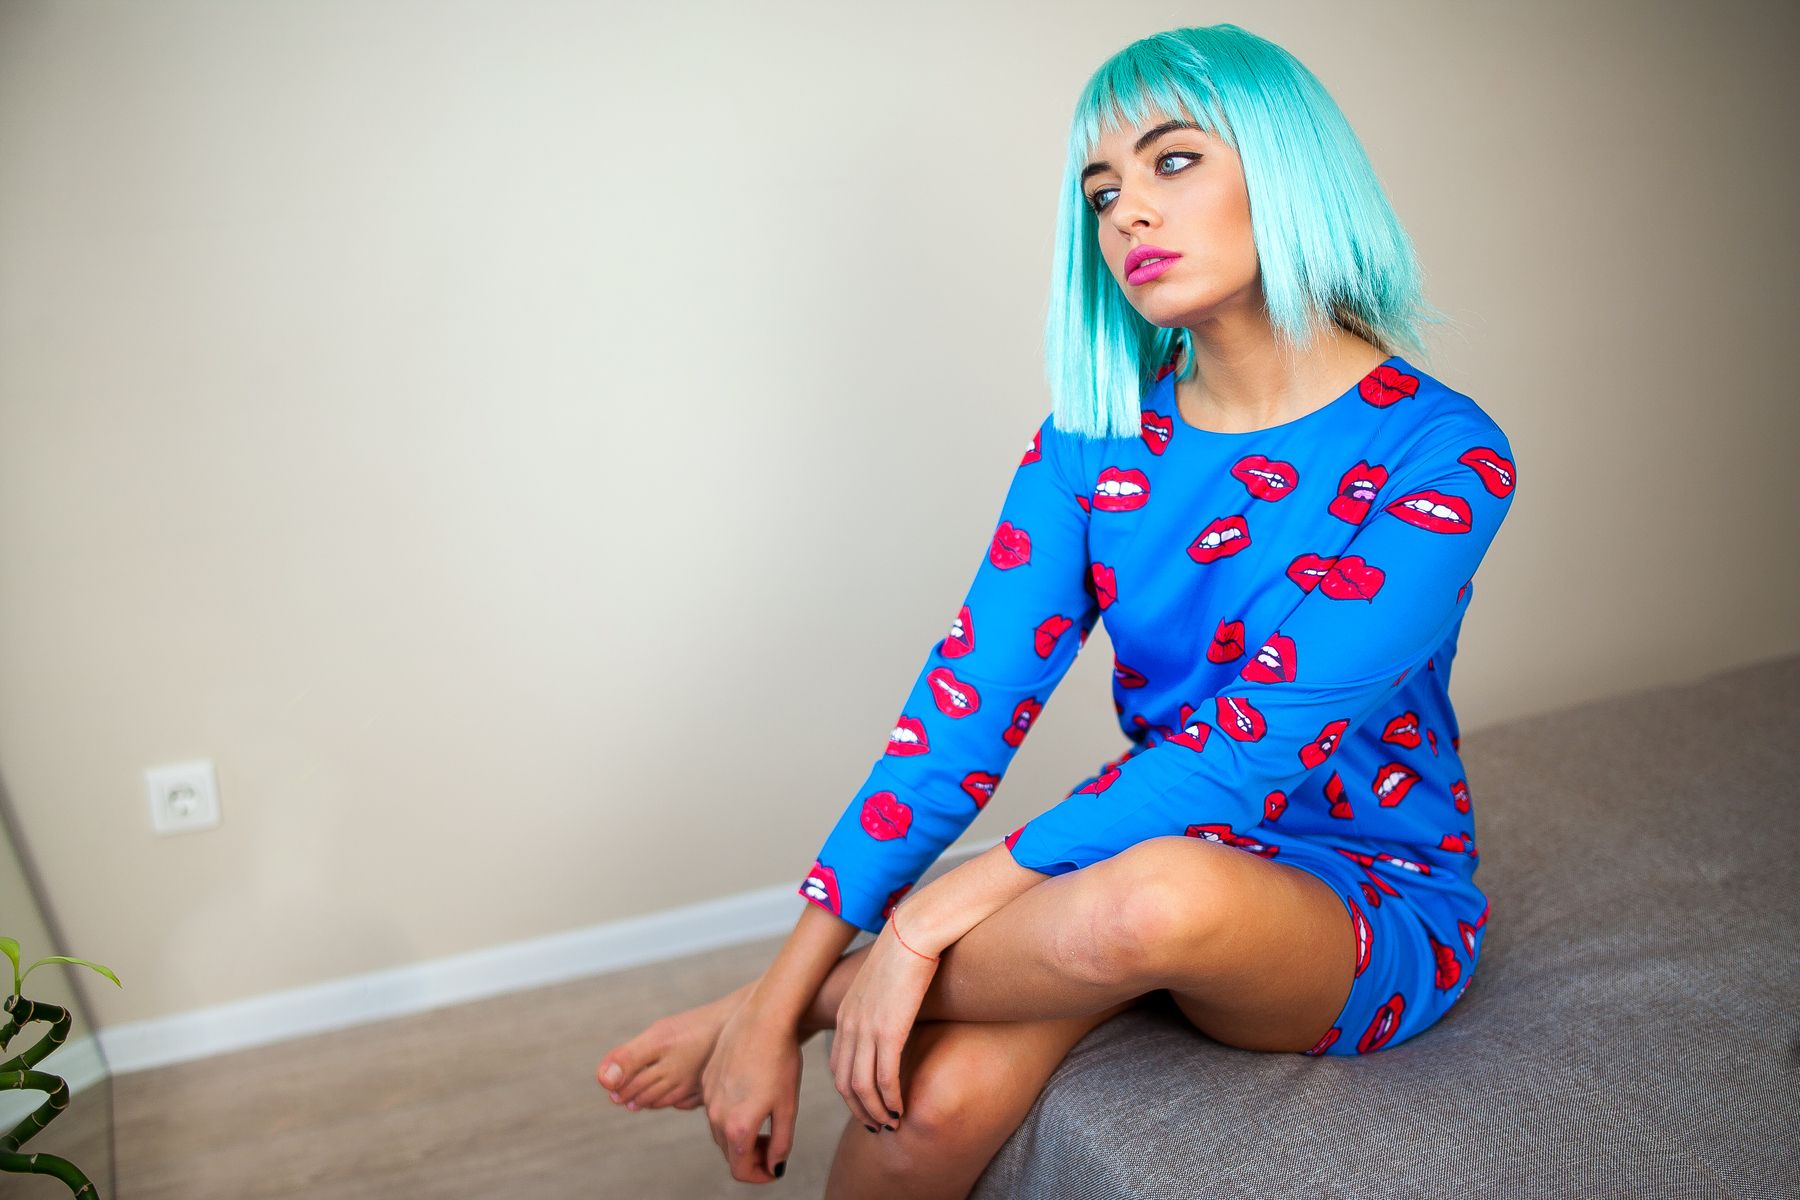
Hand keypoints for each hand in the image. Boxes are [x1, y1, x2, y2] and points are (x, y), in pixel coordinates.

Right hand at [700, 997, 802, 1182]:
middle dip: (751, 1157)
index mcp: (737, 1127)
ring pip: (720, 1132)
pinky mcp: (707, 1079)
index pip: (741, 1171)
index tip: (774, 1169)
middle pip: (730, 1154)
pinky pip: (715, 1108)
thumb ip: (780, 1143)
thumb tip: (774, 1167)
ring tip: (764, 1124)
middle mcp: (716, 1115)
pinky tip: (751, 1099)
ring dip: (740, 1137)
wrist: (763, 1018)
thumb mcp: (787, 1107)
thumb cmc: (781, 1060)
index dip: (759, 1176)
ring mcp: (709, 1096)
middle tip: (773, 1146)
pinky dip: (730, 1115)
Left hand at [828, 910, 940, 1132]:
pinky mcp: (889, 1030)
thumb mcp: (884, 981)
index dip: (850, 1093)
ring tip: (891, 1125)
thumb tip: (894, 1016)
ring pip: (862, 1087)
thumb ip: (882, 1003)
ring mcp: (867, 1028)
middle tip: (876, 1126)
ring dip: (876, 1112)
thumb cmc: (907, 951)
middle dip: (859, 1110)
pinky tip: (901, 1110)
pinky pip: (885, 1077)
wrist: (914, 931)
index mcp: (846, 1013)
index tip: (866, 1107)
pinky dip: (891, 1100)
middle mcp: (849, 1024)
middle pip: (845, 1083)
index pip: (837, 1066)